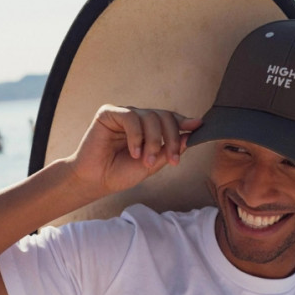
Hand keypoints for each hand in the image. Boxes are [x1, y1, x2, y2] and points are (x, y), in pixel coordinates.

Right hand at [68, 104, 201, 199]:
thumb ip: (167, 150)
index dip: (184, 122)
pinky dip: (136, 136)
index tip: (198, 126)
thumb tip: (188, 136)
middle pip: (164, 116)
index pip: (169, 120)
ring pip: (149, 116)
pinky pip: (130, 117)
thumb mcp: (151, 165)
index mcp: (148, 129)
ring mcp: (124, 115)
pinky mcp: (108, 113)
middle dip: (171, 138)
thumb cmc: (120, 173)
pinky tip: (134, 152)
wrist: (96, 181)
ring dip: (153, 141)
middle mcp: (138, 119)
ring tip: (146, 160)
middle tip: (172, 159)